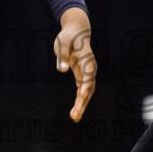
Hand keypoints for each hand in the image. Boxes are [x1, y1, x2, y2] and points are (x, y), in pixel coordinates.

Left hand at [53, 7, 95, 122]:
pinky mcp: (83, 77)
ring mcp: (88, 74)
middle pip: (89, 87)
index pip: (88, 74)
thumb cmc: (68, 37)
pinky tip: (74, 114)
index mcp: (87, 59)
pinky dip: (80, 102)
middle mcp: (90, 68)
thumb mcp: (62, 42)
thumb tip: (62, 70)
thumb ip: (62, 55)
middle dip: (83, 102)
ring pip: (87, 92)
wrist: (76, 33)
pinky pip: (83, 92)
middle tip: (75, 115)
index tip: (82, 95)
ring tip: (74, 118)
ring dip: (82, 105)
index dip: (86, 85)